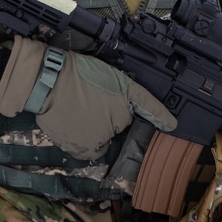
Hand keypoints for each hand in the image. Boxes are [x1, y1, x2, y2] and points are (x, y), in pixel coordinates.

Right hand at [0, 36, 176, 159]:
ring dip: (94, 128)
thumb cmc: (75, 73)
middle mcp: (120, 118)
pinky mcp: (86, 147)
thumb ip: (122, 90)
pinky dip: (81, 140)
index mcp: (126, 95)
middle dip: (108, 115)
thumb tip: (132, 108)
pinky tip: (71, 123)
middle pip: (119, 122)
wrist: (49, 83)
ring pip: (103, 135)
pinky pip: (88, 148)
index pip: (149, 105)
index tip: (173, 125)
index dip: (162, 116)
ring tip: (77, 110)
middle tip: (89, 100)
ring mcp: (104, 134)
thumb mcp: (105, 73)